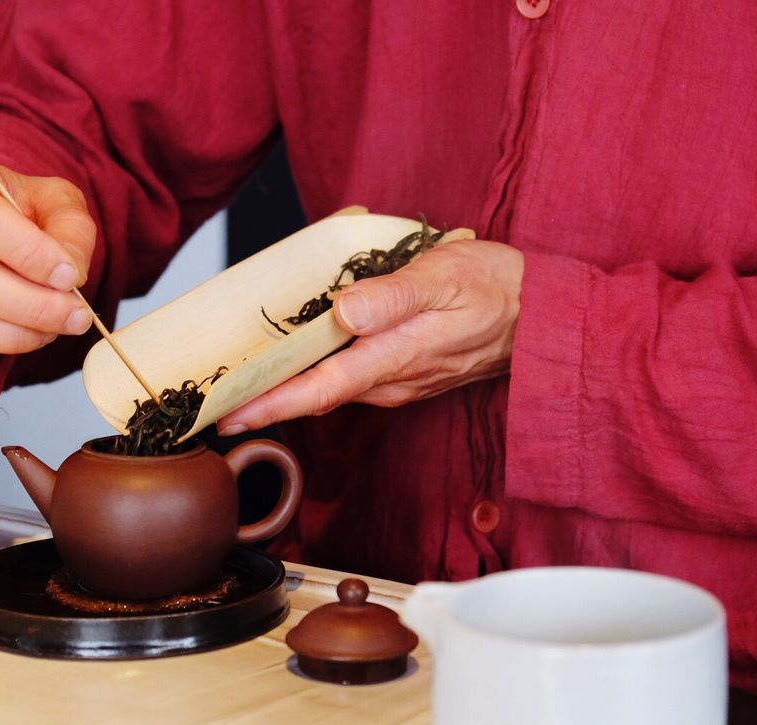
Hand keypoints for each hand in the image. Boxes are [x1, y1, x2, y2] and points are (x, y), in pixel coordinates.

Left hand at [217, 239, 523, 433]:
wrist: (544, 316)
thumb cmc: (494, 288)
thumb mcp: (443, 277)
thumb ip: (392, 296)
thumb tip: (343, 312)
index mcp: (393, 358)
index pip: (318, 390)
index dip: (269, 405)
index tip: (227, 415)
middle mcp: (390, 380)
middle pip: (314, 396)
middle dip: (263, 402)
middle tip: (212, 402)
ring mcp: (397, 381)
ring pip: (331, 387)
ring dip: (287, 388)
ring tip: (241, 381)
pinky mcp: (405, 373)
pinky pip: (351, 377)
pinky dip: (317, 373)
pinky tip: (298, 357)